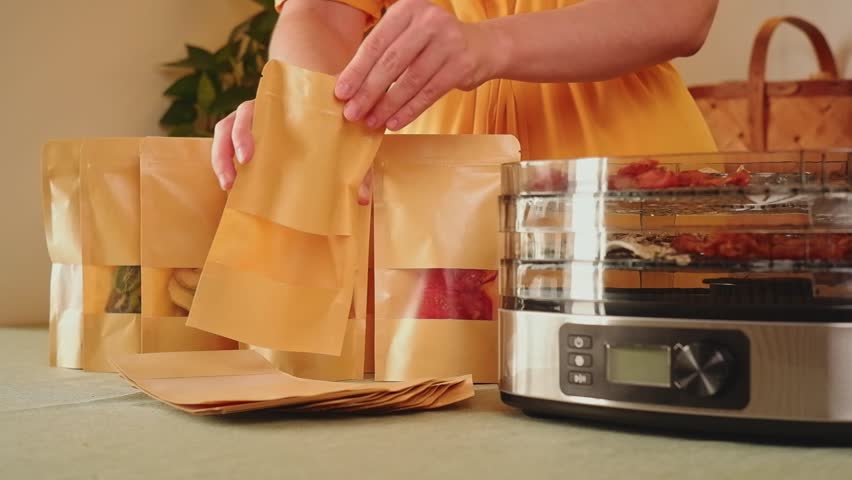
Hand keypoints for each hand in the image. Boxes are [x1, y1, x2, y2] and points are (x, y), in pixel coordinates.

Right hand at [210, 100, 372, 204]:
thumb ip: (356, 168)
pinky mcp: (245, 136)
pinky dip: (223, 162)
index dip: (248, 132)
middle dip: (233, 145)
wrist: (332, 118)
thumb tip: (360, 198)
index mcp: (287, 105)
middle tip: (241, 170)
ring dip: (221, 156)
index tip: (250, 157)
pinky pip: (225, 145)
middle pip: (237, 119)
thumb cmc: (339, 131)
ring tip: (229, 184)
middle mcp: (264, 109)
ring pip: (224, 131)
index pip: (259, 107)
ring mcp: (252, 122)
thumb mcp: (350, 149)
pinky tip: (230, 185)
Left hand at [334, 0, 498, 130]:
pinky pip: (429, 93)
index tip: (341, 93)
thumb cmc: (434, 44)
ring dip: (387, 105)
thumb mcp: (409, 35)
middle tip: (352, 113)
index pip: (376, 43)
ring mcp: (448, 41)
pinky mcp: (461, 65)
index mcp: (407, 9)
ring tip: (371, 121)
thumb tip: (350, 86)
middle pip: (391, 62)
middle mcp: (428, 20)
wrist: (483, 46)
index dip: (356, 70)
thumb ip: (383, 52)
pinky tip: (394, 123)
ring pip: (409, 80)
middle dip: (368, 91)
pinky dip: (409, 110)